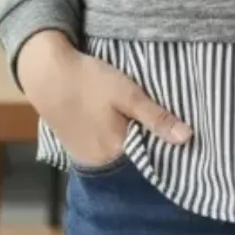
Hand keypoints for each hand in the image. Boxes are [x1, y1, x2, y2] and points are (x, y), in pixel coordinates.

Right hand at [17, 30, 192, 168]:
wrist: (47, 73)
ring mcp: (85, 155)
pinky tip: (108, 114)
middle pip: (133, 151)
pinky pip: (100, 144)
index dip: (161, 136)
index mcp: (117, 150)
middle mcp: (100, 161)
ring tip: (127, 109)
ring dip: (124, 132)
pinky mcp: (74, 146)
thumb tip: (187, 138)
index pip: (150, 152)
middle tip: (146, 106)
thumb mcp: (128, 94)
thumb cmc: (90, 81)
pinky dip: (108, 132)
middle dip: (142, 133)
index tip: (171, 120)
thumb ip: (156, 118)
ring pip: (116, 147)